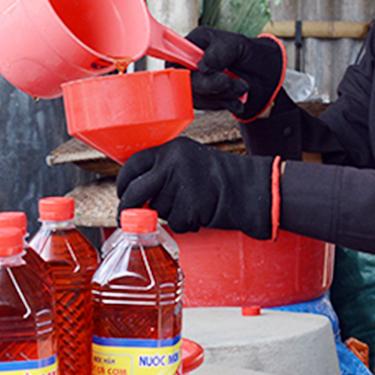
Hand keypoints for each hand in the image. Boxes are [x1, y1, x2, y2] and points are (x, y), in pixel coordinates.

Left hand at [116, 137, 275, 239]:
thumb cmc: (223, 177)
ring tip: (195, 203)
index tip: (123, 192)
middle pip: (136, 190)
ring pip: (158, 209)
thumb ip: (165, 169)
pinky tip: (202, 212)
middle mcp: (172, 164)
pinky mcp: (189, 206)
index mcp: (172, 149)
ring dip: (172, 213)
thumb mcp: (190, 160)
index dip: (124, 181)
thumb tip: (138, 192)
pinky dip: (187, 224)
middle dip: (128, 207)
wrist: (250, 188)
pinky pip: (176, 223)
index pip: (134, 163)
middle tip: (127, 217)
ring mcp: (180, 185)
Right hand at [174, 27, 285, 120]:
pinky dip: (226, 104)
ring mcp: (194, 83)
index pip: (173, 59)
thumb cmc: (247, 53)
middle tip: (234, 82)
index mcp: (191, 45)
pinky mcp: (202, 99)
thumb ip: (220, 51)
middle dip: (214, 86)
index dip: (184, 71)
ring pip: (198, 98)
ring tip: (241, 86)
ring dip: (224, 96)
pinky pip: (208, 108)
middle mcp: (187, 64)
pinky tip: (236, 98)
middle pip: (186, 83)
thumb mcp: (237, 44)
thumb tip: (203, 67)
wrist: (263, 73)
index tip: (205, 73)